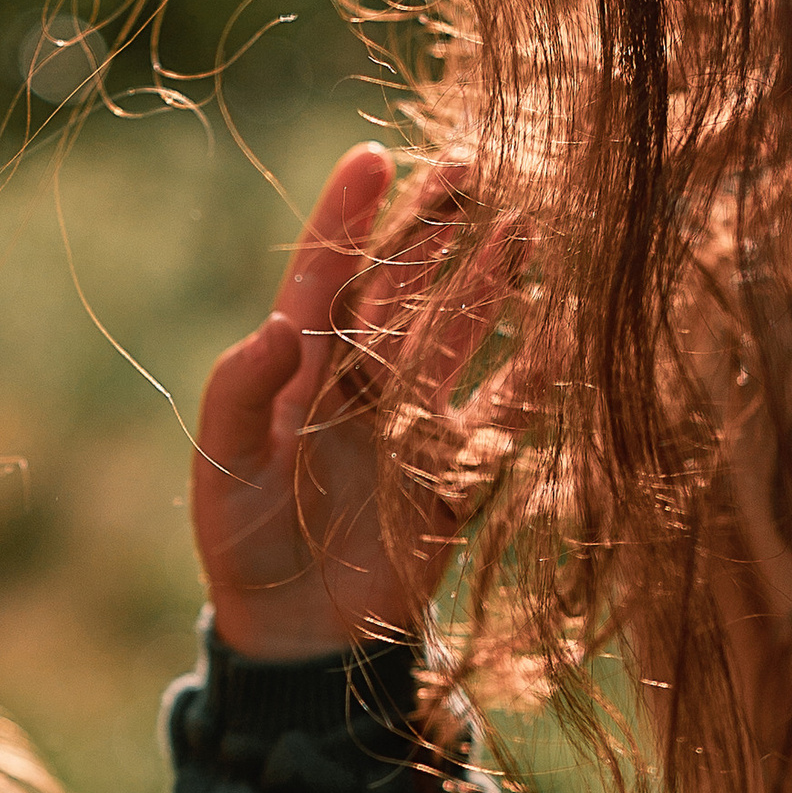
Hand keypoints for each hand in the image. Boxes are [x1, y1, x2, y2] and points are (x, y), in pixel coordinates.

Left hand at [194, 144, 505, 660]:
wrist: (298, 635)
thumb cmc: (245, 544)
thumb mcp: (226, 467)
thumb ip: (241, 395)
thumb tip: (277, 323)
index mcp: (299, 369)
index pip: (326, 276)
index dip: (348, 218)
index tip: (371, 157)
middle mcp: (360, 380)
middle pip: (403, 286)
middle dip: (431, 227)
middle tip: (467, 160)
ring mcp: (412, 419)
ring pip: (458, 332)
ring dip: (488, 281)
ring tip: (524, 223)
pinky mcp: (456, 467)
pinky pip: (504, 413)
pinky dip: (536, 376)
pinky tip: (566, 332)